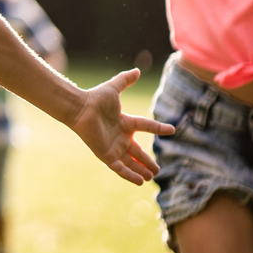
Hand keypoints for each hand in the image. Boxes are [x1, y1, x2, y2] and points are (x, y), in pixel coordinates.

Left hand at [69, 68, 174, 184]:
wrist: (80, 108)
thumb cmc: (96, 98)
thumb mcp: (114, 88)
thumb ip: (125, 80)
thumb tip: (137, 70)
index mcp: (124, 122)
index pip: (145, 126)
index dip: (158, 128)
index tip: (172, 130)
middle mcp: (120, 136)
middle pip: (137, 152)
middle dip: (147, 161)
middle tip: (158, 170)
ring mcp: (113, 147)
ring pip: (130, 162)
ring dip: (141, 170)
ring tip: (152, 177)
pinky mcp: (105, 155)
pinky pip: (119, 168)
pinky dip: (129, 174)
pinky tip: (140, 182)